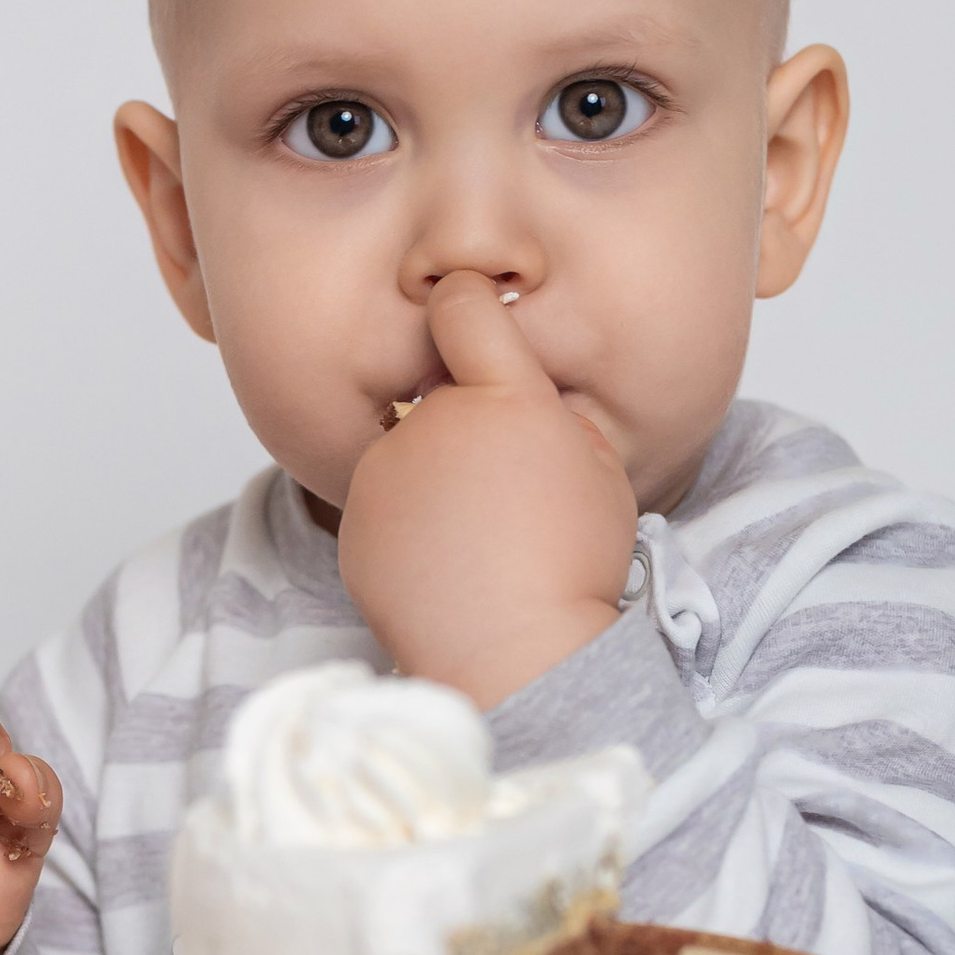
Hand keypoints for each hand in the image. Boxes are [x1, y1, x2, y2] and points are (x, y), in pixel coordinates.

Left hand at [336, 272, 636, 706]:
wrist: (516, 653)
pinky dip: (408, 528)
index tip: (468, 305)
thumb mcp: (601, 471)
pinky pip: (385, 507)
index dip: (466, 301)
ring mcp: (383, 474)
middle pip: (442, 399)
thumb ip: (559, 417)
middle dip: (468, 429)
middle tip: (506, 494)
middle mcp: (432, 424)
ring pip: (410, 456)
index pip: (465, 308)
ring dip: (434, 479)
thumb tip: (530, 405)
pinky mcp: (353, 524)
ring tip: (477, 541)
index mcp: (503, 399)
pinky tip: (446, 567)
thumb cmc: (572, 566)